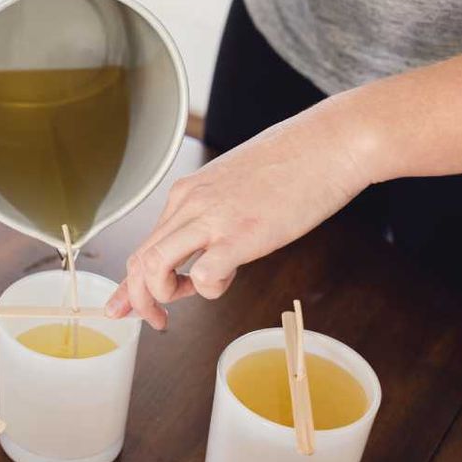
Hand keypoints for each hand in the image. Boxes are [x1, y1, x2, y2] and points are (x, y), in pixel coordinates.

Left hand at [105, 99, 372, 328]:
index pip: (144, 244)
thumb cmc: (294, 164)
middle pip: (140, 260)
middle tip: (156, 318)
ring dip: (160, 296)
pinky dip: (208, 289)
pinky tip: (228, 278)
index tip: (132, 305)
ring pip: (154, 266)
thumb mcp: (234, 185)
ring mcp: (212, 218)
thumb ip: (213, 216)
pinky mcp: (240, 235)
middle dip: (139, 298)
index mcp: (186, 194)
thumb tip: (208, 251)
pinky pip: (202, 274)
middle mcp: (190, 204)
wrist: (330, 143)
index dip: (133, 283)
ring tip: (185, 301)